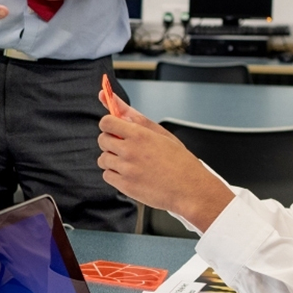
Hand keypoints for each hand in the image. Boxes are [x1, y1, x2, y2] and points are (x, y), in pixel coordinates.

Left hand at [96, 97, 234, 231]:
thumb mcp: (162, 134)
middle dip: (111, 141)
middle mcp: (130, 151)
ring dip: (112, 159)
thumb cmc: (180, 162)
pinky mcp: (125, 186)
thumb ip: (137, 118)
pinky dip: (114, 175)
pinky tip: (129, 174)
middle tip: (125, 147)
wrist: (190, 189)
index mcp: (140, 135)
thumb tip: (116, 103)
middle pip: (102, 140)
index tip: (114, 128)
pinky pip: (107, 175)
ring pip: (102, 159)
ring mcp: (126, 170)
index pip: (106, 122)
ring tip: (129, 163)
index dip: (109, 124)